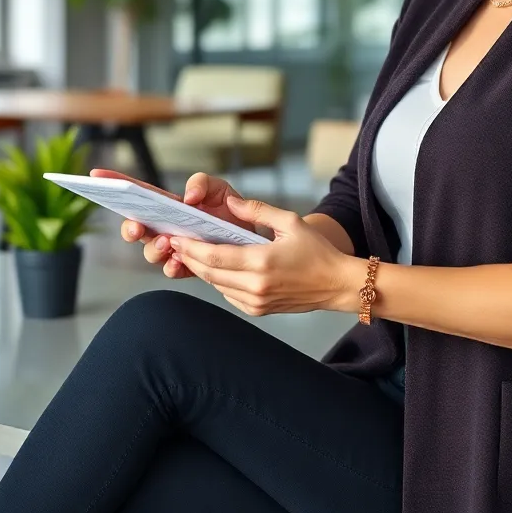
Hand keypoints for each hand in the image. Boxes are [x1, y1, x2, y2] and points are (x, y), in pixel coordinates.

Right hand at [96, 169, 249, 280]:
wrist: (254, 237)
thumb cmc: (233, 211)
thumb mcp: (219, 189)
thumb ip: (203, 183)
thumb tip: (188, 197)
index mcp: (169, 205)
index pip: (138, 193)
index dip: (115, 183)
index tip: (96, 177)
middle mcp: (166, 226)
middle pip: (135, 227)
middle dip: (130, 229)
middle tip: (139, 227)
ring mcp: (174, 248)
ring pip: (151, 252)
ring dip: (154, 249)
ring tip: (168, 243)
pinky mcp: (188, 266)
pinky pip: (172, 270)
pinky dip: (173, 267)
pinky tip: (179, 263)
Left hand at [169, 194, 354, 316]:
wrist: (336, 284)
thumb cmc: (317, 251)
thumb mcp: (290, 222)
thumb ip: (257, 210)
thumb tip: (231, 201)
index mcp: (261, 262)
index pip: (215, 257)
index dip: (191, 248)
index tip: (177, 237)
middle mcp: (255, 286)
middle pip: (210, 273)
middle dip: (189, 257)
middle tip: (175, 243)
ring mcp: (256, 302)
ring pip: (216, 286)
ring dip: (201, 270)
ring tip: (190, 253)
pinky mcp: (259, 310)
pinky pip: (228, 295)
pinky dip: (218, 281)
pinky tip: (215, 268)